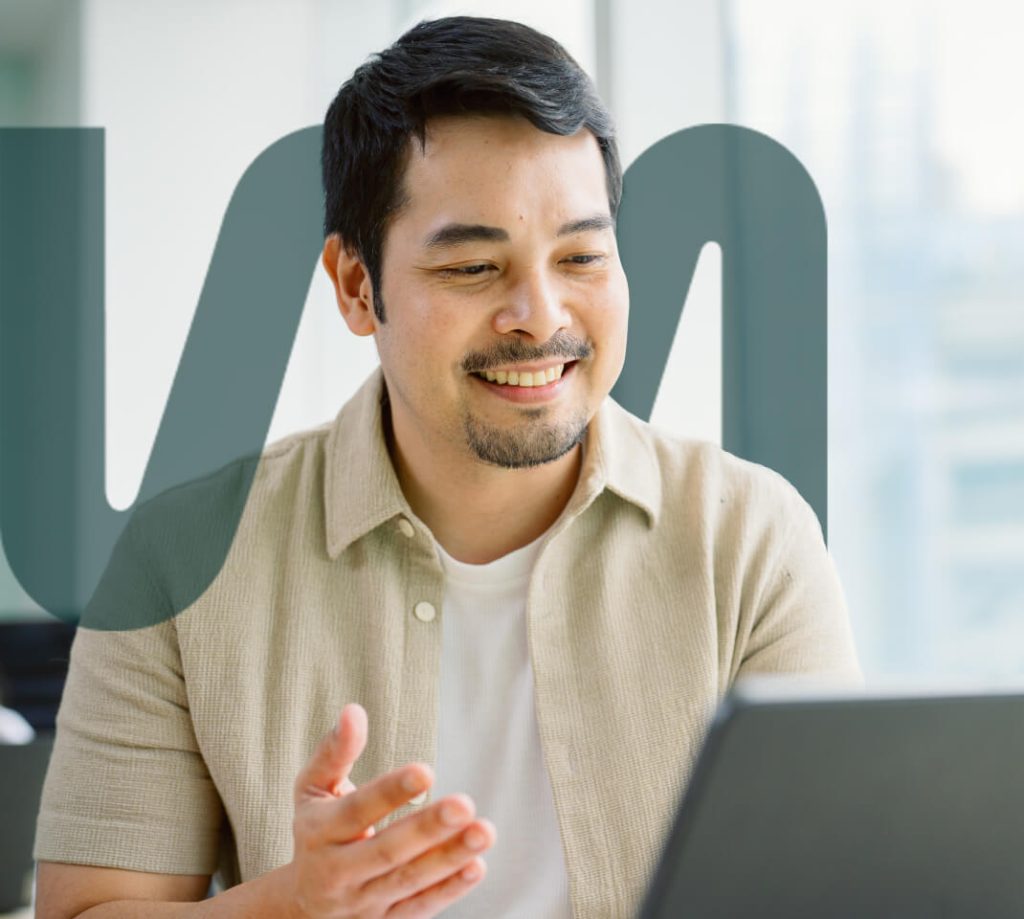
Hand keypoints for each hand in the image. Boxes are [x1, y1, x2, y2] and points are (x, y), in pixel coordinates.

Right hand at [288, 703, 494, 917]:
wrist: (299, 906)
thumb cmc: (316, 831)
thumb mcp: (313, 788)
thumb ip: (335, 751)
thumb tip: (354, 710)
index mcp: (320, 831)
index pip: (356, 811)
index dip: (390, 792)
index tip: (425, 770)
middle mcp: (339, 871)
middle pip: (387, 851)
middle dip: (427, 829)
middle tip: (464, 804)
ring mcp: (363, 901)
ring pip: (409, 882)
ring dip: (449, 858)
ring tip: (484, 831)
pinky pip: (420, 908)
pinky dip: (449, 890)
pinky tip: (476, 865)